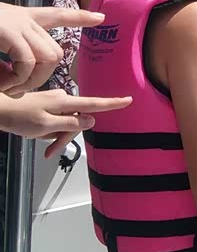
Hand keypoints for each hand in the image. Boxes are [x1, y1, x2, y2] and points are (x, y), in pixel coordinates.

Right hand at [0, 7, 109, 96]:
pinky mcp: (8, 32)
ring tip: (11, 89)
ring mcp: (19, 24)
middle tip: (19, 89)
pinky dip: (18, 80)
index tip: (101, 19)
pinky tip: (5, 85)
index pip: (58, 15)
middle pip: (56, 51)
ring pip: (49, 57)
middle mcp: (25, 20)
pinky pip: (28, 62)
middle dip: (43, 76)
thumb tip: (14, 74)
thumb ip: (11, 54)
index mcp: (24, 19)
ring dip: (32, 80)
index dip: (79, 18)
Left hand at [0, 89, 131, 155]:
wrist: (0, 110)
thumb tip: (92, 120)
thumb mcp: (46, 125)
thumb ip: (70, 124)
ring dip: (58, 137)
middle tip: (50, 151)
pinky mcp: (50, 108)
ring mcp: (56, 103)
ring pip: (68, 124)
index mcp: (64, 102)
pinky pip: (59, 123)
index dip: (112, 103)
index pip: (93, 103)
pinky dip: (52, 133)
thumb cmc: (20, 117)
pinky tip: (40, 136)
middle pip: (78, 121)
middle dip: (67, 137)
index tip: (128, 100)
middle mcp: (63, 100)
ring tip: (42, 145)